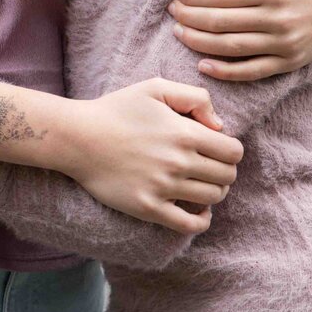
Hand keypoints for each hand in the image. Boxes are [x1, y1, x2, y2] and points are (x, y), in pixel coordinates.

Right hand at [61, 79, 243, 234]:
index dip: (230, 149)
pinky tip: (199, 210)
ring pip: (213, 198)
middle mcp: (179, 162)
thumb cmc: (117, 109)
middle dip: (224, 170)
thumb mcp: (156, 87)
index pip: (233, 151)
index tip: (217, 148)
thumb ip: (195, 97)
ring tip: (200, 183)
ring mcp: (164, 188)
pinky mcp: (149, 208)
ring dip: (214, 191)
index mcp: (185, 133)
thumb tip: (219, 126)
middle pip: (227, 176)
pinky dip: (202, 220)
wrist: (78, 137)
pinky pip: (189, 224)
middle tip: (209, 166)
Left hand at [168, 0, 311, 80]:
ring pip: (231, 48)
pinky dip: (225, 72)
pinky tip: (203, 65)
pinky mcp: (288, 63)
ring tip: (179, 32)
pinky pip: (251, 72)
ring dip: (199, 42)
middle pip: (221, 22)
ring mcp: (283, 45)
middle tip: (172, 11)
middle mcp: (277, 19)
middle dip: (189, 17)